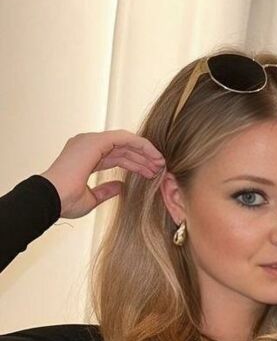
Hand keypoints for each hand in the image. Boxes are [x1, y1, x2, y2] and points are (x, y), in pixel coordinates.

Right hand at [40, 130, 165, 218]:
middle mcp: (87, 145)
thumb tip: (120, 187)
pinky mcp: (95, 142)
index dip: (135, 164)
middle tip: (160, 168)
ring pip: (125, 142)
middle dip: (143, 158)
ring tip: (160, 163)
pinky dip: (140, 144)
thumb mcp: (91, 197)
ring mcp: (90, 142)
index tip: (150, 173)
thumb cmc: (65, 201)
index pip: (116, 156)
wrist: (51, 199)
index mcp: (85, 157)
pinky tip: (153, 154)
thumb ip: (106, 190)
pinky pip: (124, 138)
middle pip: (122, 149)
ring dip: (145, 151)